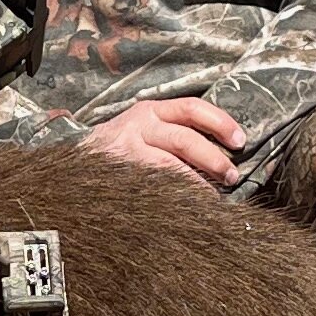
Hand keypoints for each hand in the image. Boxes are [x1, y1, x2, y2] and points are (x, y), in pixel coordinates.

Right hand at [82, 95, 246, 186]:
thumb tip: (220, 150)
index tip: (240, 140)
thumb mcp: (143, 128)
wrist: (75, 159)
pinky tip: (189, 207)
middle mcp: (139, 126)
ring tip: (214, 196)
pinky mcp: (120, 175)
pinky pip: (155, 187)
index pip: (192, 108)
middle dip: (214, 159)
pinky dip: (176, 197)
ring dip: (198, 182)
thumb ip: (173, 131)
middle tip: (232, 175)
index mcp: (151, 111)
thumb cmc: (118, 147)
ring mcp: (127, 152)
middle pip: (185, 139)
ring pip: (171, 166)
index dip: (220, 122)